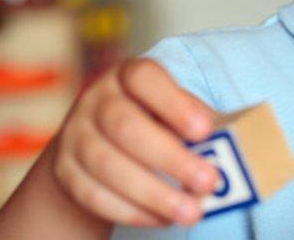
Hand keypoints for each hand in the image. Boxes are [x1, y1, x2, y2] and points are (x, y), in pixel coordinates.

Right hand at [52, 58, 218, 226]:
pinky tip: (163, 218)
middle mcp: (96, 100)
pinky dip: (132, 211)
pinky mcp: (64, 171)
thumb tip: (229, 148)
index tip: (205, 131)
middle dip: (170, 158)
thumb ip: (195, 122)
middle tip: (208, 182)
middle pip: (125, 126)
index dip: (174, 103)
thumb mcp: (173, 110)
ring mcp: (75, 134)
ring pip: (107, 165)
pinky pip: (94, 195)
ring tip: (191, 212)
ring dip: (154, 193)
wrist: (96, 142)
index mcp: (128, 75)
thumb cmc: (154, 121)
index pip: (144, 77)